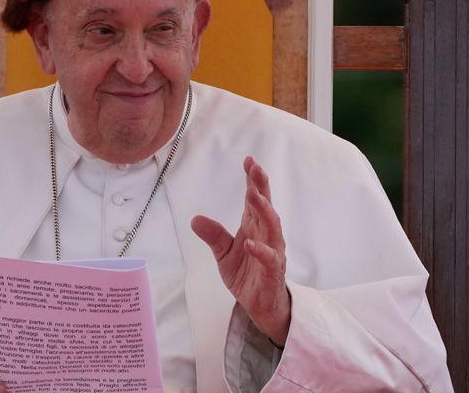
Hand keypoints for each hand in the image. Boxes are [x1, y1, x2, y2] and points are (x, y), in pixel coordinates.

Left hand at [191, 156, 290, 344]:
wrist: (261, 306)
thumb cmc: (247, 275)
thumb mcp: (224, 254)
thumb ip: (213, 236)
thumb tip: (195, 219)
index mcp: (254, 228)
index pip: (255, 200)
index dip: (253, 181)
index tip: (249, 161)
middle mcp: (266, 236)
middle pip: (266, 208)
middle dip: (261, 188)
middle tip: (256, 169)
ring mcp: (272, 253)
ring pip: (272, 228)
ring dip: (264, 211)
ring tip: (254, 195)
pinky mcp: (272, 272)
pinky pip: (269, 259)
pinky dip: (260, 250)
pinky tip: (249, 243)